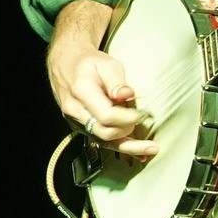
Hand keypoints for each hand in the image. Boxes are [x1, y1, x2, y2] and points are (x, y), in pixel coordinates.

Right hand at [48, 2, 156, 159]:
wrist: (65, 64)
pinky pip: (101, 141)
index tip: (141, 113)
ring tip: (151, 149)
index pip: (106, 116)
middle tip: (142, 119)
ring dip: (129, 146)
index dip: (127, 118)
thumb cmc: (89, 63)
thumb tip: (128, 96)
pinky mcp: (80, 127)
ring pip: (103, 141)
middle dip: (127, 129)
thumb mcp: (106, 63)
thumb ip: (117, 81)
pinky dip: (120, 147)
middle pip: (105, 132)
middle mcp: (75, 110)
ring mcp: (75, 121)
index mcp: (81, 92)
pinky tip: (139, 154)